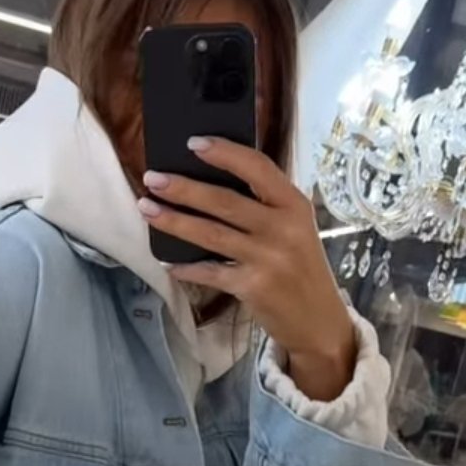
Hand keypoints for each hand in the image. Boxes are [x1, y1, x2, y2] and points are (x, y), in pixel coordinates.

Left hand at [138, 138, 356, 400]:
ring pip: (211, 234)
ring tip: (147, 208)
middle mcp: (283, 228)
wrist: (319, 322)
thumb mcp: (296, 228)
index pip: (257, 168)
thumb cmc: (302, 268)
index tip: (193, 143)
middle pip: (224, 201)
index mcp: (295, 205)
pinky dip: (187, 267)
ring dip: (174, 221)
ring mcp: (267, 259)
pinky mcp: (252, 287)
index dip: (224, 153)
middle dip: (183, 188)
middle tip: (152, 178)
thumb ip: (266, 205)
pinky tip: (168, 262)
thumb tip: (211, 180)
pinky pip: (210, 272)